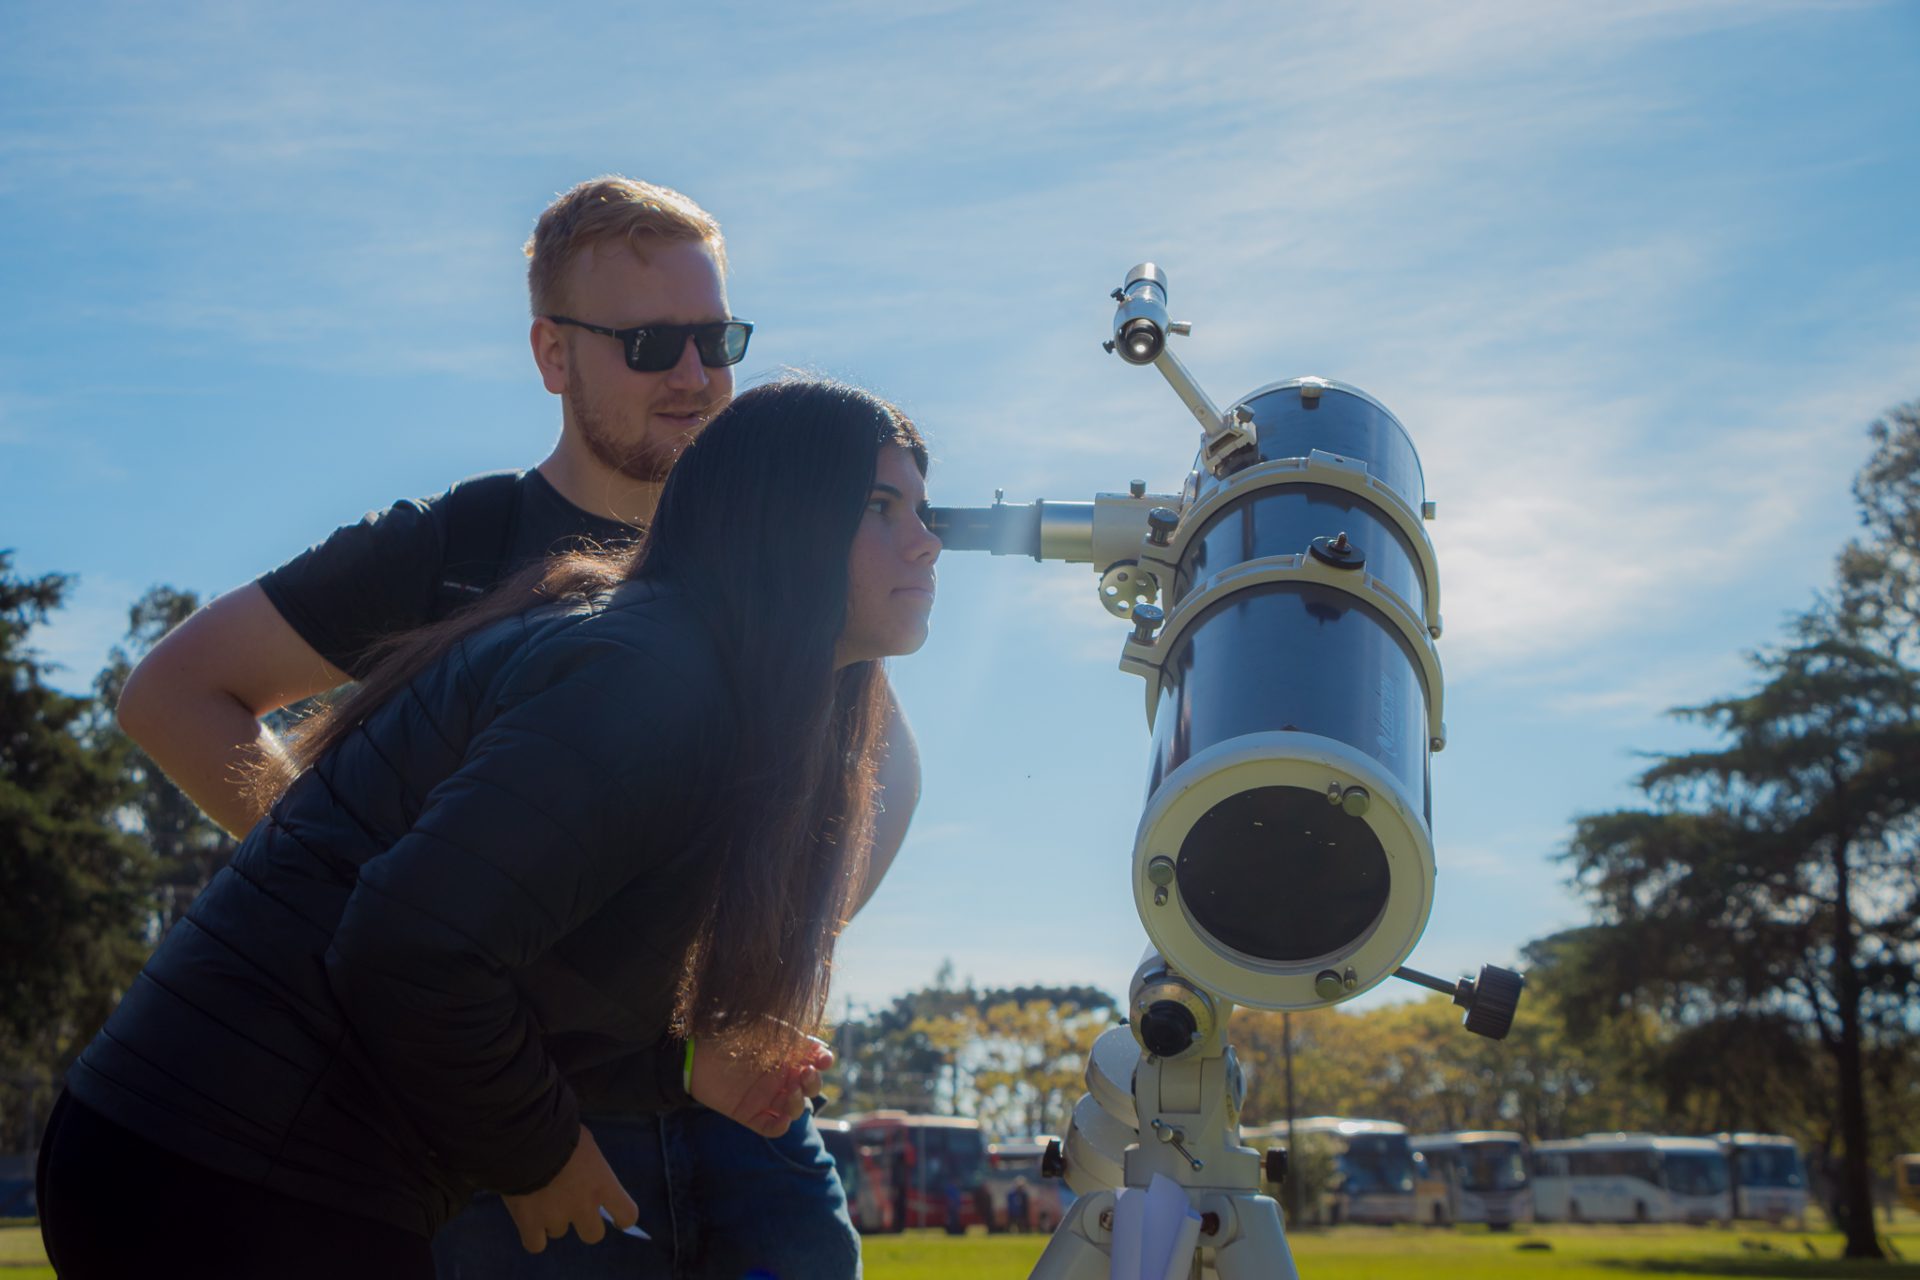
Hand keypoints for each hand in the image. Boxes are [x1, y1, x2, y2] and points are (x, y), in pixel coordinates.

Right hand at [502, 1125, 637, 1253]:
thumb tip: (588, 1174)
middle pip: (593, 1234)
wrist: (526, 1135)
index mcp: (603, 1184)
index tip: (616, 1217)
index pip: (627, 1214)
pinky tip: (528, 1219)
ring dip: (552, 1220)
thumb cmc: (559, 1129)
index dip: (622, 1217)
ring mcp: (556, 1217)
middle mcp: (584, 1206)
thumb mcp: (586, 1143)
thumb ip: (591, 1166)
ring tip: (540, 1197)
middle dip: (585, 1223)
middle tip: (572, 1207)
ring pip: (559, 1232)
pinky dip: (532, 1235)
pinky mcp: (529, 1223)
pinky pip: (535, 1244)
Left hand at [689, 1034, 833, 1136]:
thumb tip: (817, 1045)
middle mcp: (778, 1077)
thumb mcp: (763, 1028)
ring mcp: (764, 1097)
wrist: (696, 1050)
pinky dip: (781, 1125)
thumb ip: (790, 1035)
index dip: (823, 1061)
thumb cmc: (729, 1032)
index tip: (823, 1059)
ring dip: (800, 1102)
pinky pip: (771, 1127)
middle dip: (814, 1083)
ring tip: (790, 1091)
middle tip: (805, 1074)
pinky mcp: (748, 1114)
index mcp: (784, 1055)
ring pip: (795, 1108)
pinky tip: (782, 1116)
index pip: (814, 1061)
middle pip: (809, 1087)